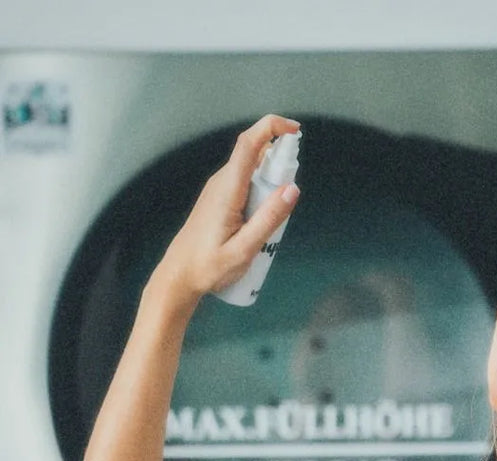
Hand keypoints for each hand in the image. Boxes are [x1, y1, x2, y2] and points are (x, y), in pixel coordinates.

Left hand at [151, 114, 301, 309]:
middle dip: (280, 166)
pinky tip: (262, 223)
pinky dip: (262, 194)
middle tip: (287, 205)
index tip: (294, 130)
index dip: (272, 127)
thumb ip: (269, 219)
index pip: (249, 144)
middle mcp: (222, 182)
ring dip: (272, 185)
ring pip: (253, 172)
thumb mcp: (245, 249)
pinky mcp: (220, 198)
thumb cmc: (209, 267)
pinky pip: (247, 185)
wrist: (179, 276)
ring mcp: (219, 189)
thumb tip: (293, 189)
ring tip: (273, 223)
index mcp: (227, 189)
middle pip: (256, 156)